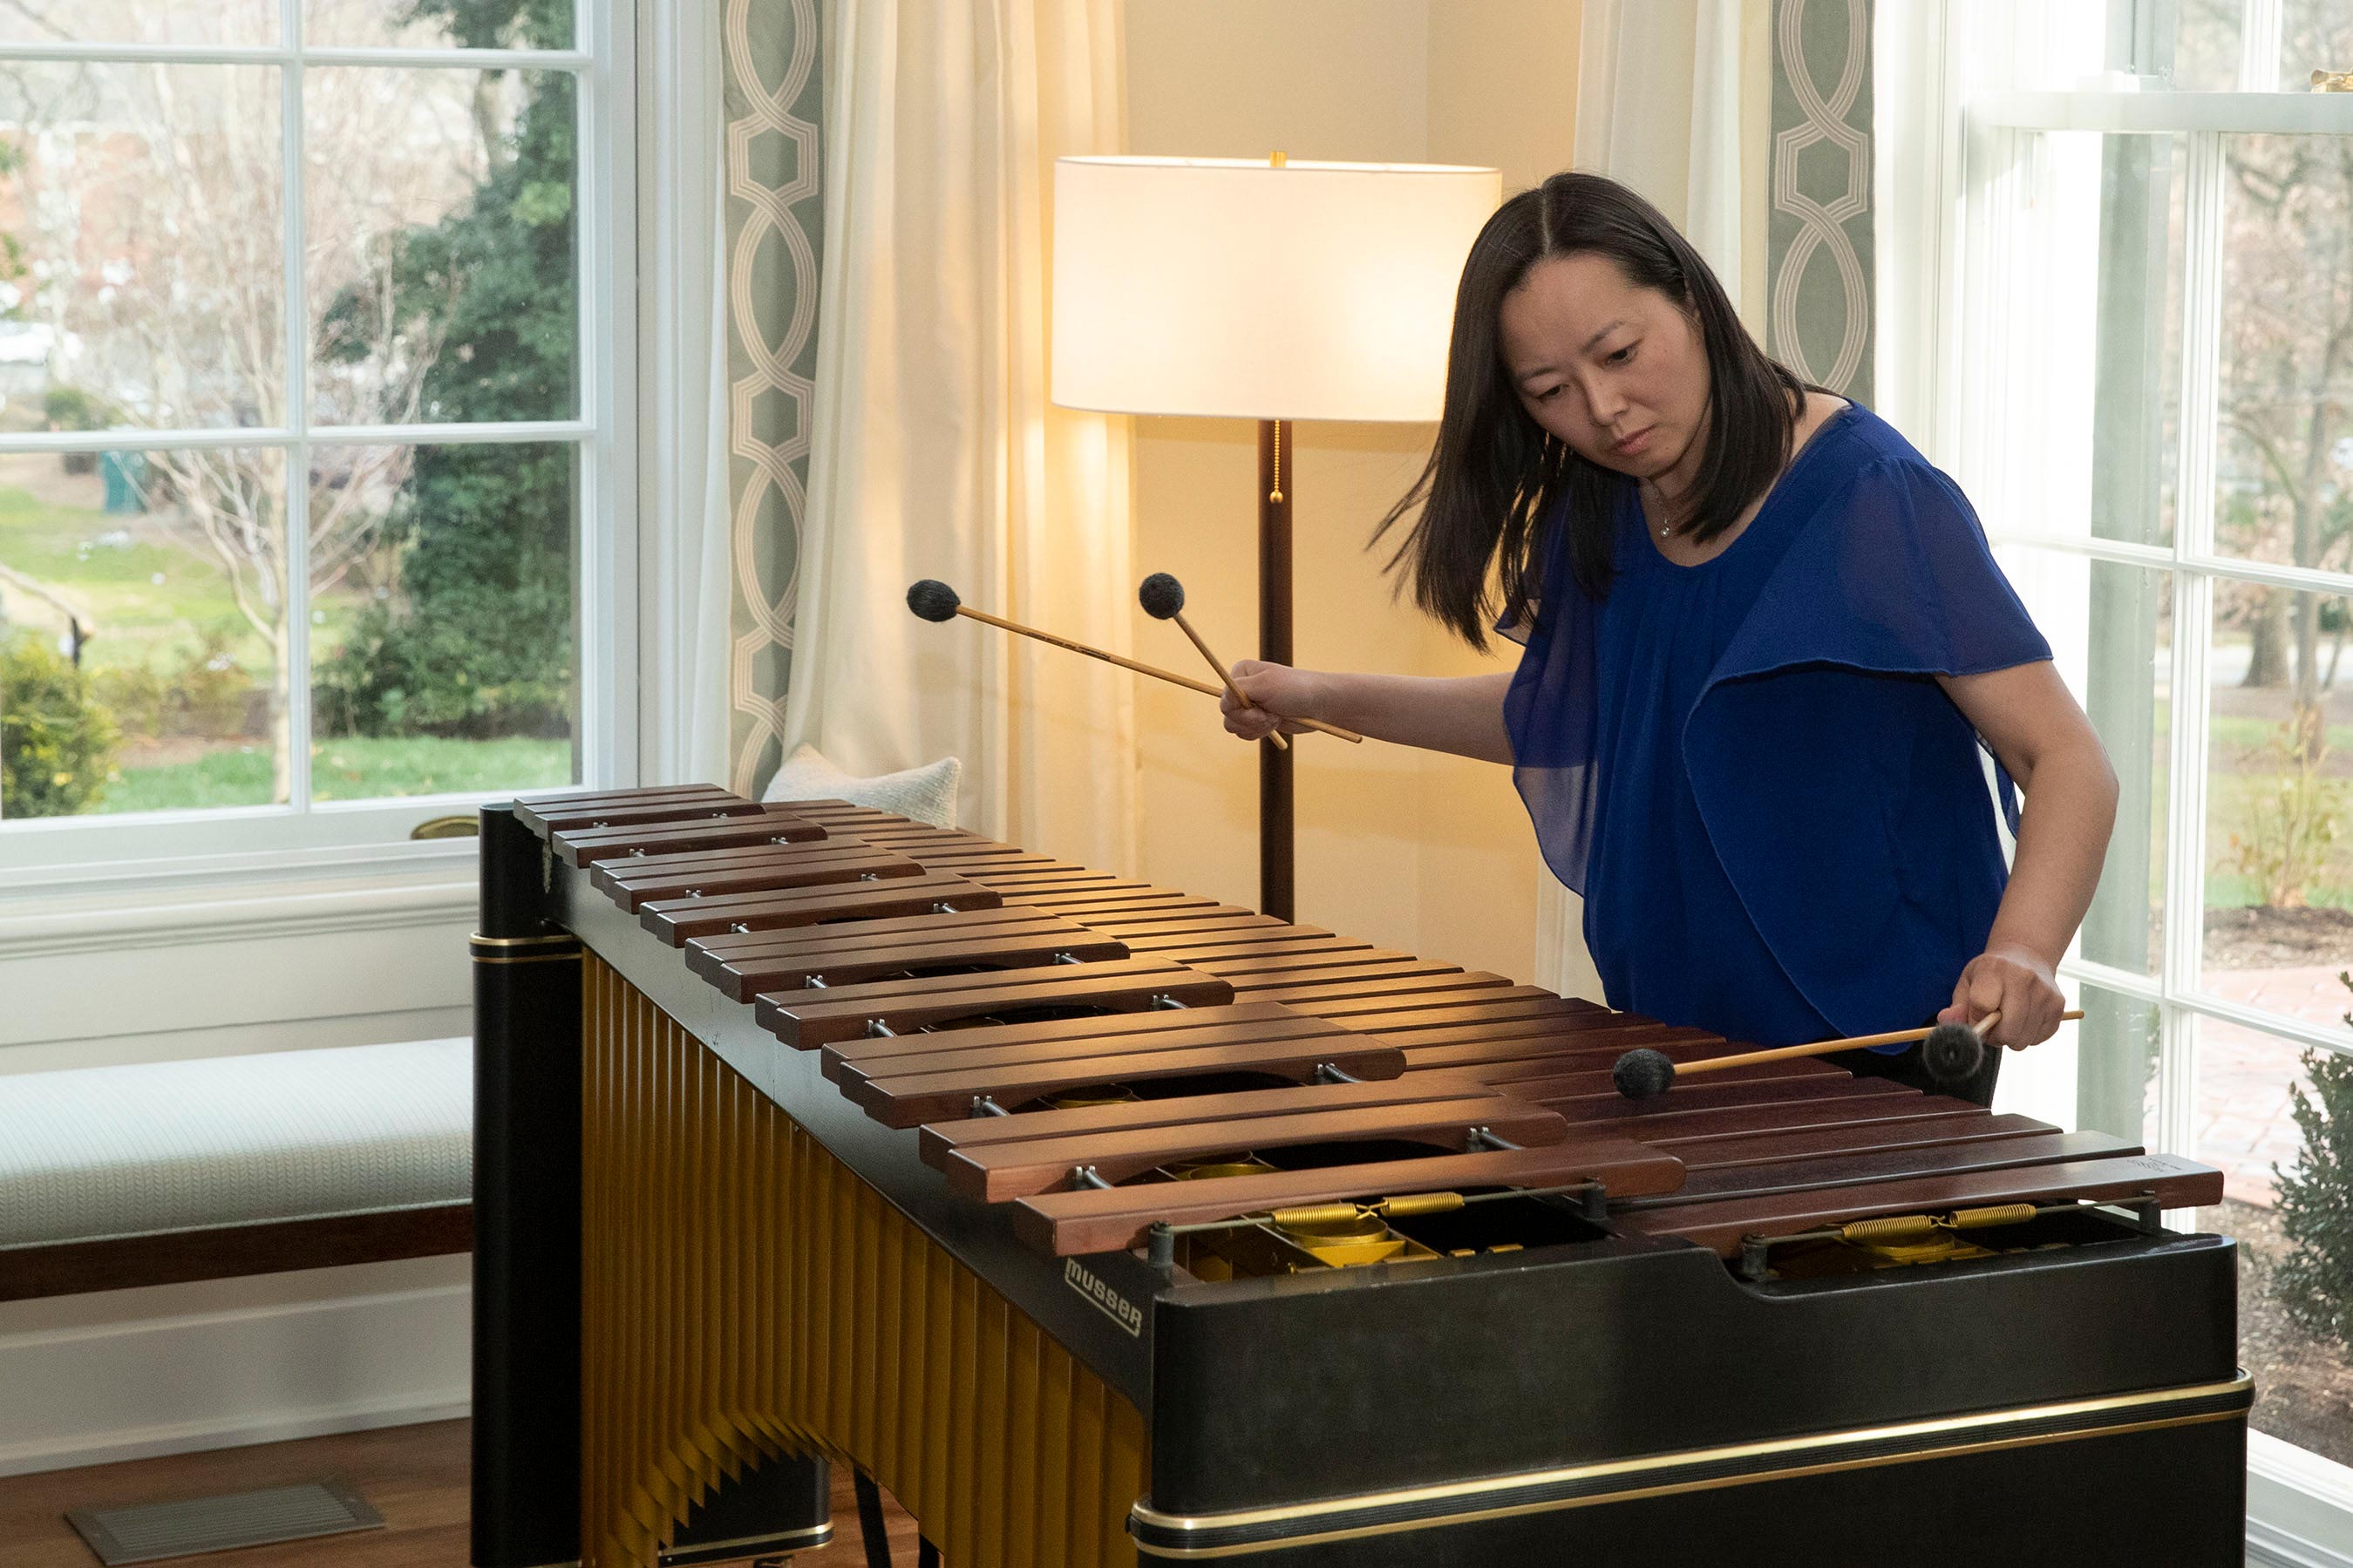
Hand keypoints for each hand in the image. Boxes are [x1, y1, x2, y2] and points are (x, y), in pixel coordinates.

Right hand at [1220, 660, 1319, 741]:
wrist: (1319, 705)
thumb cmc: (1295, 689)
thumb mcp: (1264, 685)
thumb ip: (1237, 692)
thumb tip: (1222, 703)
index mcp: (1241, 673)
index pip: (1224, 698)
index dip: (1240, 709)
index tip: (1259, 707)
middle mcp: (1241, 688)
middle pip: (1228, 716)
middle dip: (1251, 720)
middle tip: (1271, 714)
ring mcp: (1249, 705)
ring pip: (1235, 727)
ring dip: (1257, 727)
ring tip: (1275, 718)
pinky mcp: (1256, 720)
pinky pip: (1245, 734)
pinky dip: (1259, 733)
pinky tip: (1275, 723)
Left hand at [1940, 944, 2064, 1049]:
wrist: (2026, 956)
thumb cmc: (1991, 973)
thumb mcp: (1968, 982)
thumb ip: (1958, 1006)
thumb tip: (1946, 1021)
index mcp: (1995, 969)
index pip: (1982, 1005)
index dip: (1975, 1019)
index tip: (1976, 1015)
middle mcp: (2024, 978)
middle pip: (2007, 1030)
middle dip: (1994, 1037)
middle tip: (1991, 1026)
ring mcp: (2044, 993)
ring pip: (2022, 1040)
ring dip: (2010, 1038)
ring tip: (2007, 1020)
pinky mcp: (2058, 1006)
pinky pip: (2038, 1039)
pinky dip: (2027, 1036)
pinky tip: (2023, 1018)